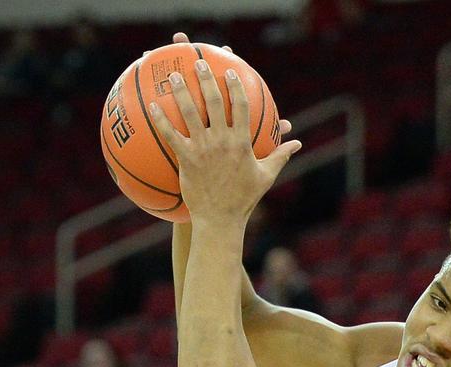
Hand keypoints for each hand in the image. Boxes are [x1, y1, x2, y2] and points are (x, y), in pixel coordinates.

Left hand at [147, 52, 300, 223]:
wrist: (221, 219)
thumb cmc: (244, 199)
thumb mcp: (266, 176)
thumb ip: (280, 156)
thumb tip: (297, 143)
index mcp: (242, 143)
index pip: (241, 107)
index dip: (236, 87)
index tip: (230, 72)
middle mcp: (223, 141)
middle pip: (215, 103)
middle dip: (207, 79)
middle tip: (199, 63)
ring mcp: (203, 149)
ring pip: (191, 113)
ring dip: (181, 91)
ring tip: (172, 75)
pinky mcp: (186, 159)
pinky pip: (171, 135)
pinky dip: (161, 119)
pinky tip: (152, 106)